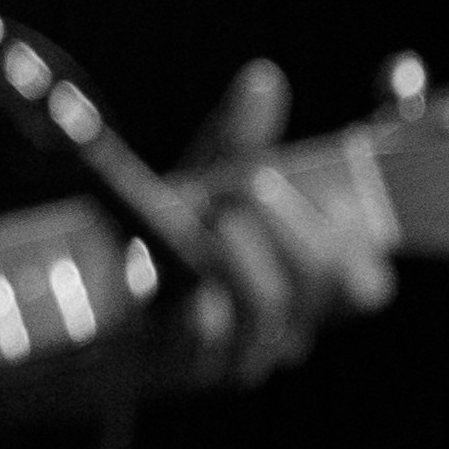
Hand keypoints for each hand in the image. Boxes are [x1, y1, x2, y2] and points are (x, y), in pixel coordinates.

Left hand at [176, 61, 395, 380]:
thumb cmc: (158, 244)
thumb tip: (262, 79)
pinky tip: (186, 280)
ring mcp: (238, 355)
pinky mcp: (187, 369)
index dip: (358, 244)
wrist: (84, 304)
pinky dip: (199, 301)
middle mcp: (281, 329)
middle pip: (323, 284)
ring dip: (241, 251)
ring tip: (210, 216)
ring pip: (269, 306)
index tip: (326, 196)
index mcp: (300, 293)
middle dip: (292, 224)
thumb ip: (239, 139)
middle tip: (251, 185)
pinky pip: (207, 335)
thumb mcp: (203, 183)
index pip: (364, 287)